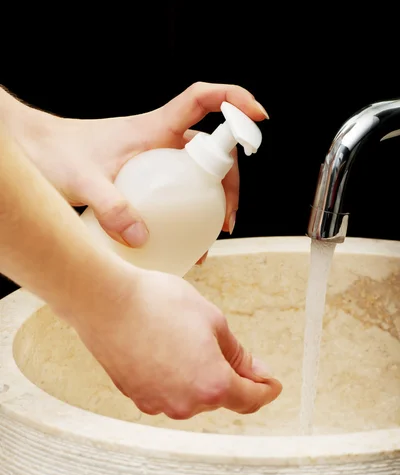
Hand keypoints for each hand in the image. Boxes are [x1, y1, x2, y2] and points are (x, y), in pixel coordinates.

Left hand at [12, 82, 268, 255]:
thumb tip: (143, 239)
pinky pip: (178, 194)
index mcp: (153, 127)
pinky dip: (187, 215)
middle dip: (229, 181)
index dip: (235, 102)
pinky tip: (183, 243)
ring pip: (197, 176)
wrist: (36, 153)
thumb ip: (111, 208)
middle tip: (227, 220)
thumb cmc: (55, 154)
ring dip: (212, 203)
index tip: (259, 120)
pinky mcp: (146, 180)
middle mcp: (159, 142)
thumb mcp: (82, 182)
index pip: (203, 100)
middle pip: (211, 151)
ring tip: (211, 238)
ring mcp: (154, 162)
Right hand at [73, 264, 281, 418]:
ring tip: (187, 342)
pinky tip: (167, 351)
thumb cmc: (156, 304)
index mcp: (212, 386)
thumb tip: (256, 372)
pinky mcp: (136, 396)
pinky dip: (175, 377)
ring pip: (192, 396)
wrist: (105, 301)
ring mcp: (158, 403)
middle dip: (229, 376)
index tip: (270, 384)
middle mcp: (185, 404)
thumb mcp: (212, 321)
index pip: (250, 399)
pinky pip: (167, 392)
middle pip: (220, 397)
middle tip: (224, 347)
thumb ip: (238, 354)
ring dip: (198, 377)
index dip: (265, 390)